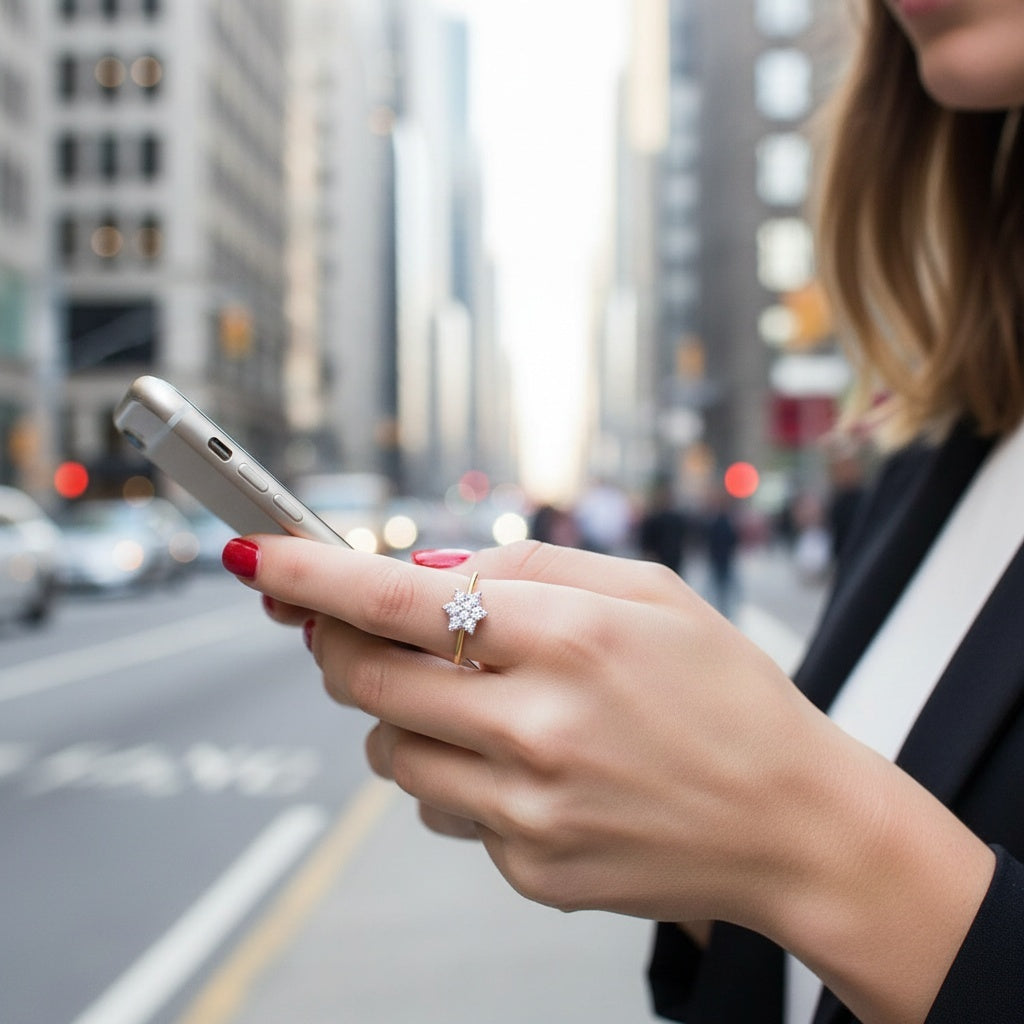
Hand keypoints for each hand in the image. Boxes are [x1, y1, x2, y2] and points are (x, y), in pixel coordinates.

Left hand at [227, 536, 993, 1022]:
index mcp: (570, 636)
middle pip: (366, 679)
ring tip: (478, 702)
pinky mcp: (529, 868)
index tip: (253, 561)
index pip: (396, 601)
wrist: (793, 822)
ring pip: (391, 750)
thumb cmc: (727, 693)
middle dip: (338, 645)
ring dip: (404, 712)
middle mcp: (538, 725)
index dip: (310, 577)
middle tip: (350, 627)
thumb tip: (426, 572)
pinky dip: (458, 774)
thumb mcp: (651, 590)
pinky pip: (443, 810)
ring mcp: (529, 808)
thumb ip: (532, 567)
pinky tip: (527, 765)